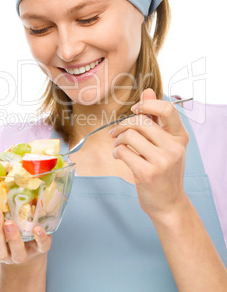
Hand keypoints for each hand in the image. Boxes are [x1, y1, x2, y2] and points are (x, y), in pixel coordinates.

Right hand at [0, 209, 51, 264]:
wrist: (31, 244)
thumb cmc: (10, 226)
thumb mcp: (1, 218)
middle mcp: (6, 255)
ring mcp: (23, 254)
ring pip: (17, 253)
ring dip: (13, 237)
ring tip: (10, 222)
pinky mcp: (40, 250)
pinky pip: (41, 248)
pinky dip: (40, 239)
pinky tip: (37, 229)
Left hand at [110, 89, 189, 219]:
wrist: (169, 204)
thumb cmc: (164, 171)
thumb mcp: (165, 144)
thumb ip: (156, 118)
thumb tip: (147, 92)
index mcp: (179, 137)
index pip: (167, 109)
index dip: (147, 105)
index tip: (135, 109)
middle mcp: (173, 148)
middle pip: (141, 121)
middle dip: (123, 125)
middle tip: (116, 133)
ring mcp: (162, 161)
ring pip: (129, 136)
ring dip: (118, 140)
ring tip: (118, 146)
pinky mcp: (147, 173)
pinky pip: (123, 152)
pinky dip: (116, 152)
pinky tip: (119, 156)